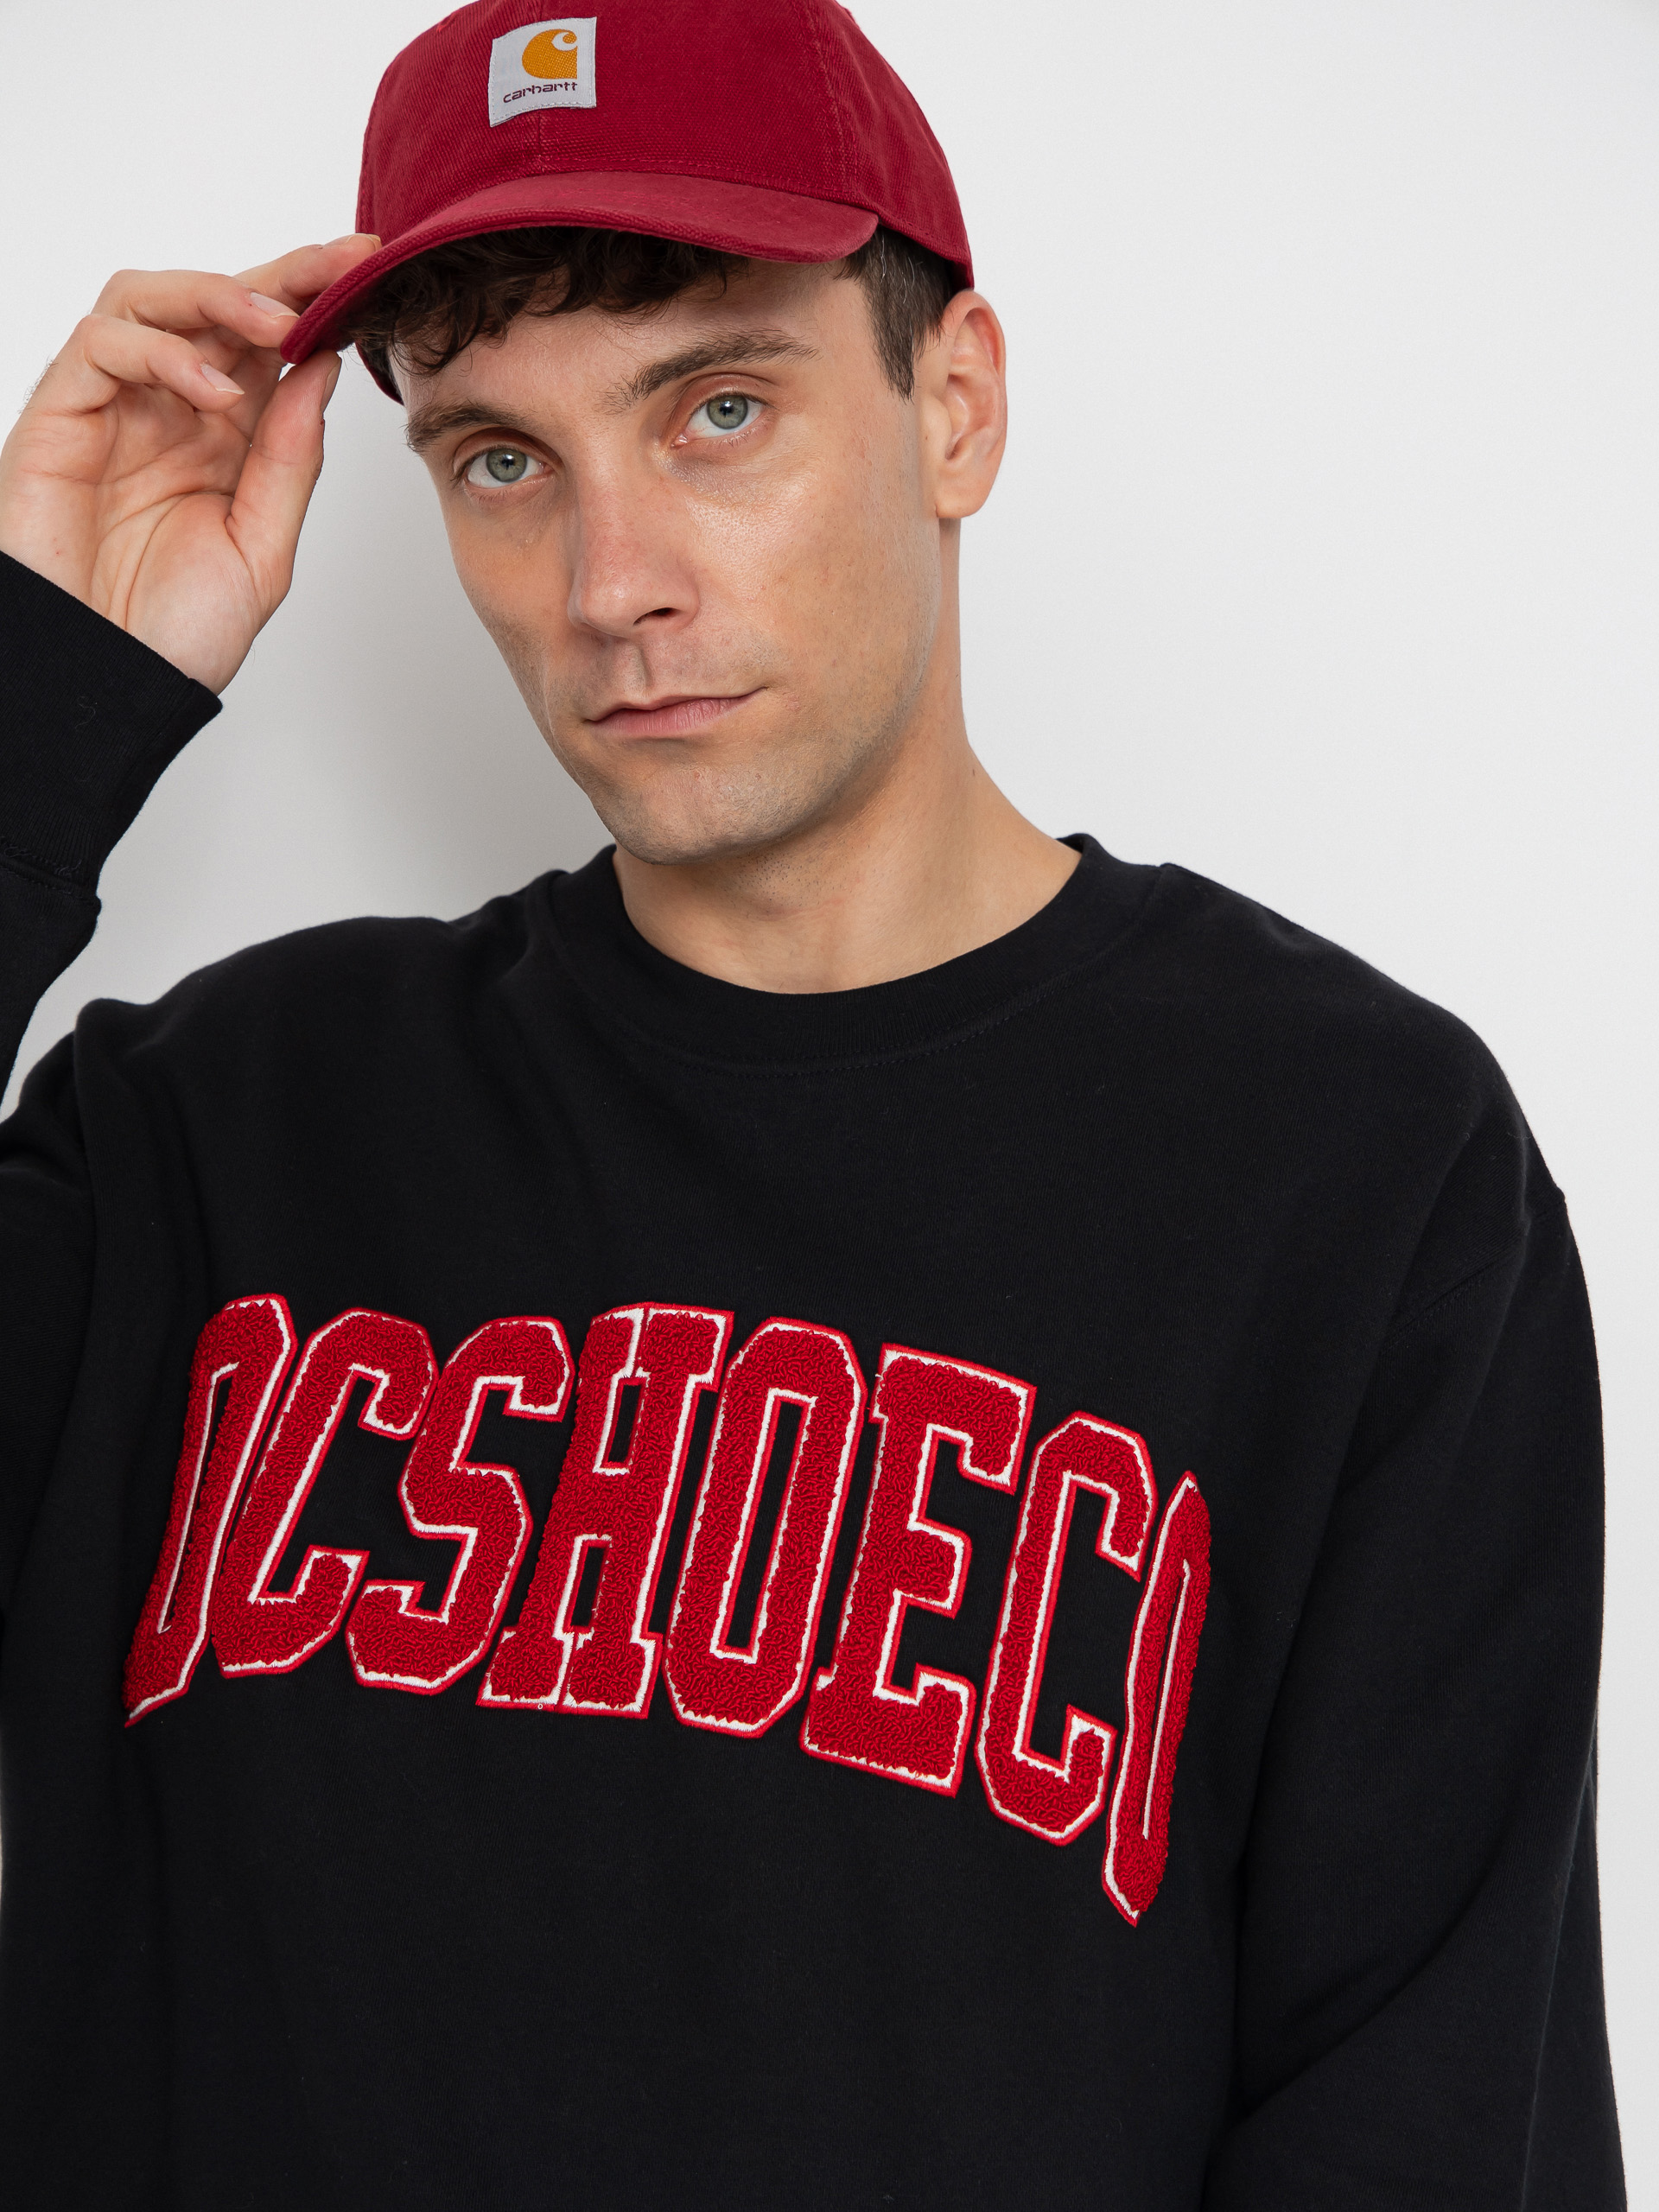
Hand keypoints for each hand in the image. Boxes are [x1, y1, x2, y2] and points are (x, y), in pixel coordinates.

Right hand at [0, 236, 378, 693]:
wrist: (111, 685)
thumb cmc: (175, 634)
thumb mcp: (262, 548)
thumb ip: (289, 458)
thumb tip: (321, 368)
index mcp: (222, 438)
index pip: (266, 343)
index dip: (313, 297)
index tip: (369, 268)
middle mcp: (167, 410)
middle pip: (214, 303)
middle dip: (282, 275)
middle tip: (339, 265)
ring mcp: (111, 407)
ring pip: (148, 299)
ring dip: (218, 296)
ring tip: (278, 325)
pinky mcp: (58, 417)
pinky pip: (100, 345)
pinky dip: (160, 350)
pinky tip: (213, 390)